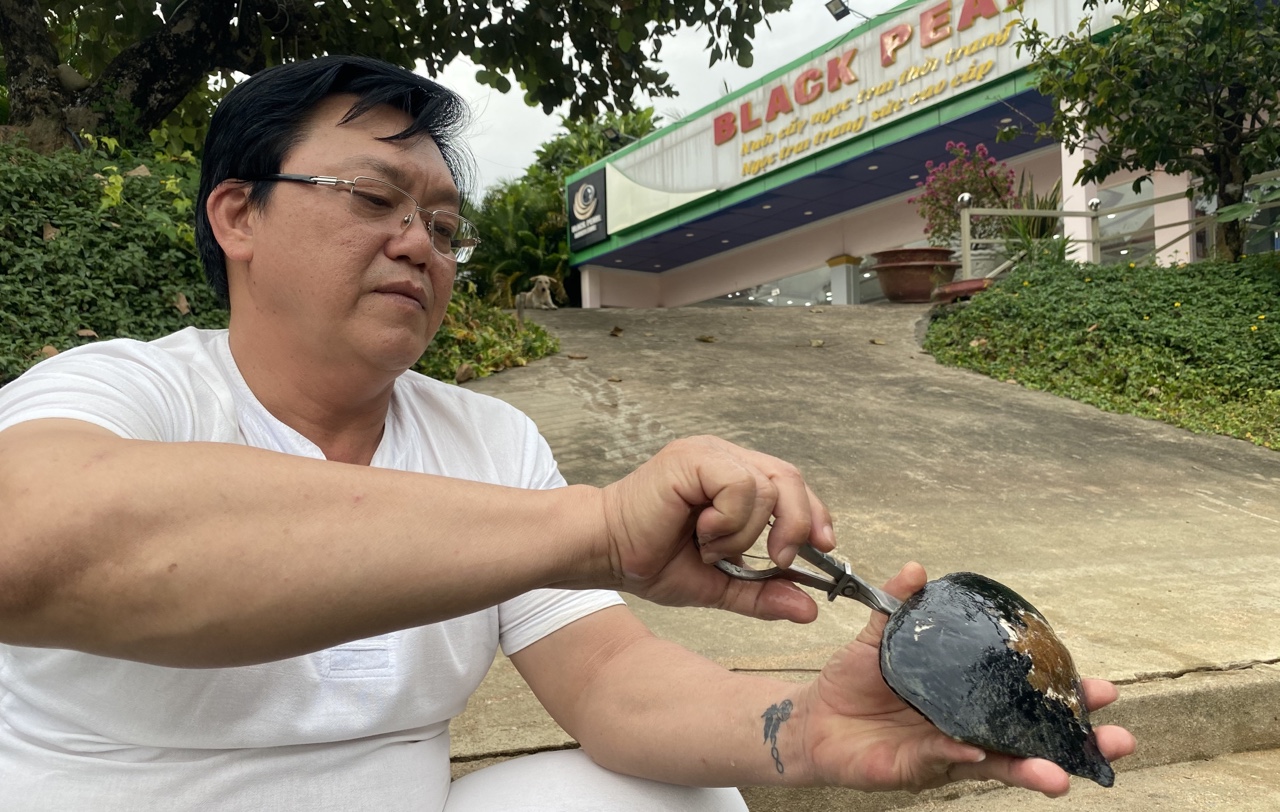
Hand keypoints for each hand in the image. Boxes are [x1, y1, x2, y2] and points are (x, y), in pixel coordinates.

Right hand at [598, 435, 832, 622]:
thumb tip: (807, 609)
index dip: (814, 514)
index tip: (824, 548)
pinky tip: (702, 533)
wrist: (602, 552)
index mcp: (732, 477)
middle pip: (790, 479)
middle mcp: (723, 458)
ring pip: (766, 486)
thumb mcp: (718, 584)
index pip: (792, 485)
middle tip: (780, 560)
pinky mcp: (692, 458)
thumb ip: (761, 594)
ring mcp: (708, 454)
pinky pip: (740, 485)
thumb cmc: (647, 559)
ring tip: (709, 546)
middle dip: (796, 525)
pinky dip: (728, 520)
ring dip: (744, 533)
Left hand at [797, 562, 1136, 794]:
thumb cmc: (852, 680)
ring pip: (998, 763)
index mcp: (968, 694)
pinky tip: (976, 754)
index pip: (1024, 696)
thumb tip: (917, 568)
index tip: (1104, 690)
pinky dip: (961, 757)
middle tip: (1117, 739)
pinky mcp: (916, 769)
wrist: (813, 718)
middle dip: (1074, 741)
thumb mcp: (877, 638)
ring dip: (1031, 768)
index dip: (1063, 695)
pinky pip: (943, 762)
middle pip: (1030, 736)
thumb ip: (900, 607)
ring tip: (1062, 776)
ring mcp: (946, 752)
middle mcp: (967, 727)